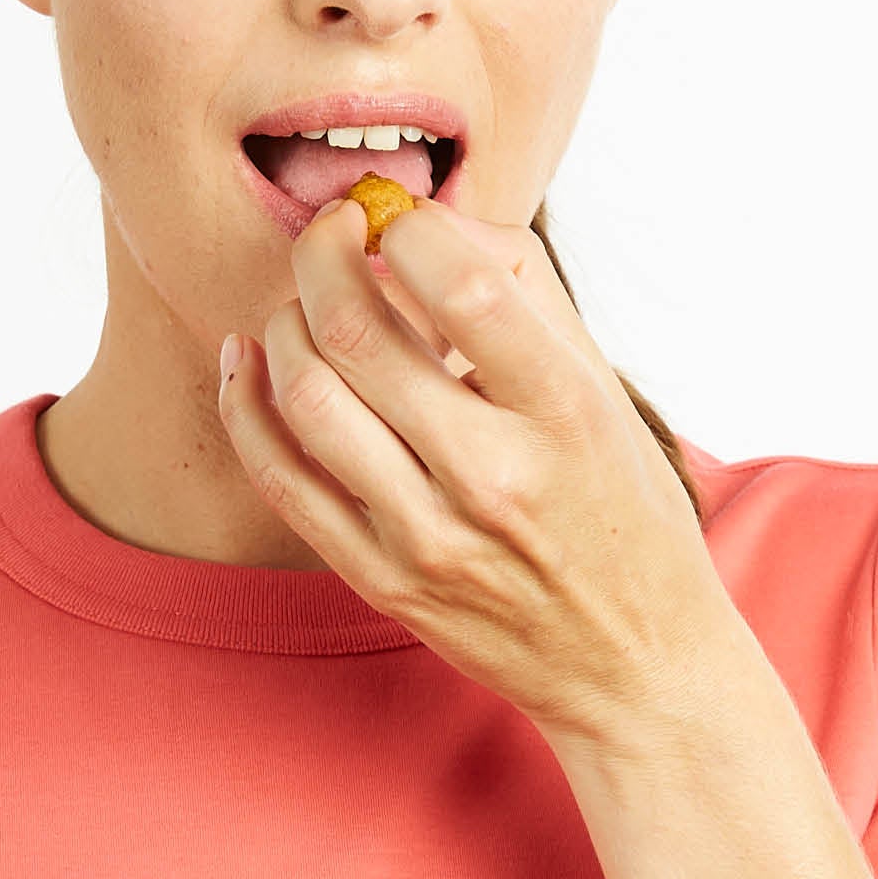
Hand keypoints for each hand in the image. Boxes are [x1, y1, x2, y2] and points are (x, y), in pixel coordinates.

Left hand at [216, 193, 742, 750]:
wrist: (632, 664)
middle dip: (321, 253)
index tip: (394, 214)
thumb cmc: (620, 506)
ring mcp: (428, 536)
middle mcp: (495, 475)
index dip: (406, 225)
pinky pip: (280, 477)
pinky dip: (245, 402)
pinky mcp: (380, 579)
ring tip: (304, 302)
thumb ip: (522, 293)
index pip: (460, 284)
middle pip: (358, 332)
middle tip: (329, 231)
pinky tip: (247, 358)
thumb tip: (423, 221)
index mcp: (566, 412)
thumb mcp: (602, 389)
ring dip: (284, 322)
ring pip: (306, 396)